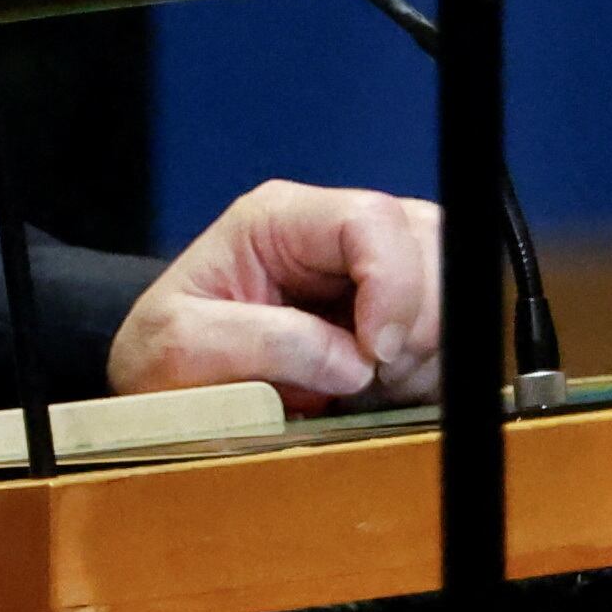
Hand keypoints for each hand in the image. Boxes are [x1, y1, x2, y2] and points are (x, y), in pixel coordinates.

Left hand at [105, 180, 442, 413]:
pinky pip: (447, 337)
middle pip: (428, 245)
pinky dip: (428, 373)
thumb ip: (260, 344)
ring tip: (366, 388)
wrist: (161, 387)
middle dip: (418, 322)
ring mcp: (368, 273)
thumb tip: (350, 361)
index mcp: (278, 221)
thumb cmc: (164, 354)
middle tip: (375, 377)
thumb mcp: (180, 347)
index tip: (378, 351)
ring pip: (450, 289)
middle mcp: (331, 236)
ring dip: (424, 352)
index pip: (371, 218)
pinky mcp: (391, 318)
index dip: (393, 282)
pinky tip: (381, 393)